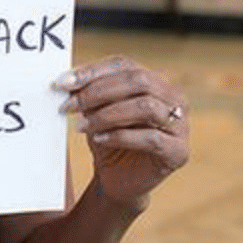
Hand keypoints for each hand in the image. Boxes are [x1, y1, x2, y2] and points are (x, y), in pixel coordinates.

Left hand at [53, 55, 188, 209]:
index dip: (93, 71)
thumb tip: (67, 80)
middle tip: (69, 105)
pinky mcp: (179, 152)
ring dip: (107, 115)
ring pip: (146, 107)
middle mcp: (174, 98)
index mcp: (154, 80)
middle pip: (138, 81)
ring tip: (81, 126)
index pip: (124, 64)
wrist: (116, 178)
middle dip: (98, 92)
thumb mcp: (94, 110)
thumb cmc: (106, 138)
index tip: (62, 83)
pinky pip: (151, 138)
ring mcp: (180, 125)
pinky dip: (120, 136)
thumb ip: (86, 91)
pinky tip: (99, 140)